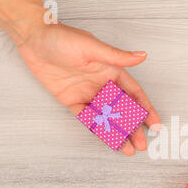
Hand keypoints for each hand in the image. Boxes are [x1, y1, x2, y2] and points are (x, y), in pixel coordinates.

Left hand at [16, 23, 160, 155]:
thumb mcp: (93, 47)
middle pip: (122, 110)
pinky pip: (87, 118)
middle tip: (141, 144)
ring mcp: (88, 94)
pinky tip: (107, 139)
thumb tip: (142, 56)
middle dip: (133, 128)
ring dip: (117, 133)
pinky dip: (97, 129)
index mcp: (112, 71)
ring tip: (126, 149)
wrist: (33, 39)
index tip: (154, 123)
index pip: (134, 94)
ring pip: (106, 118)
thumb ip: (118, 57)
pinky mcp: (73, 100)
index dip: (145, 109)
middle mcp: (103, 84)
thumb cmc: (63, 38)